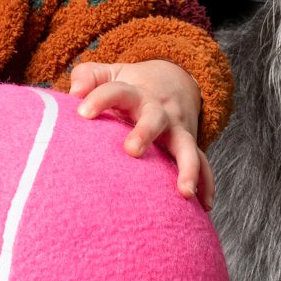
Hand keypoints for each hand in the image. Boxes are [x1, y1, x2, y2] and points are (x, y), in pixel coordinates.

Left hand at [69, 59, 212, 209]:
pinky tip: (204, 206)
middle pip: (153, 118)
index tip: (82, 114)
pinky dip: (206, 184)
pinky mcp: (188, 145)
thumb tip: (74, 93)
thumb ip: (87, 77)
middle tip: (131, 150)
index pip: (116, 91)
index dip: (99, 100)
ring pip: (186, 146)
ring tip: (184, 191)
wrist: (171, 81)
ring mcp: (176, 129)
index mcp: (134, 93)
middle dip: (145, 132)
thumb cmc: (128, 86)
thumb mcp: (108, 74)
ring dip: (188, 167)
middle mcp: (158, 111)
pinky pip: (202, 164)